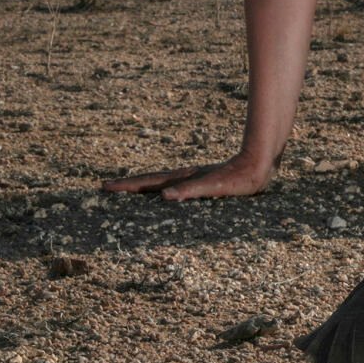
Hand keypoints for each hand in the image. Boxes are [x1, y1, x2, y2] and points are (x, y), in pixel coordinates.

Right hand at [101, 152, 272, 201]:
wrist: (258, 165)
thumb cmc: (238, 179)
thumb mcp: (214, 187)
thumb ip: (190, 191)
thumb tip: (164, 197)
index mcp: (183, 178)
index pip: (148, 182)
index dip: (127, 186)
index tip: (105, 186)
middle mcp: (184, 177)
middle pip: (150, 180)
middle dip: (128, 185)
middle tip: (105, 186)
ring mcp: (192, 178)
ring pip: (160, 182)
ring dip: (142, 186)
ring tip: (127, 189)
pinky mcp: (202, 181)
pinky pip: (173, 185)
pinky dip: (160, 188)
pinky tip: (162, 194)